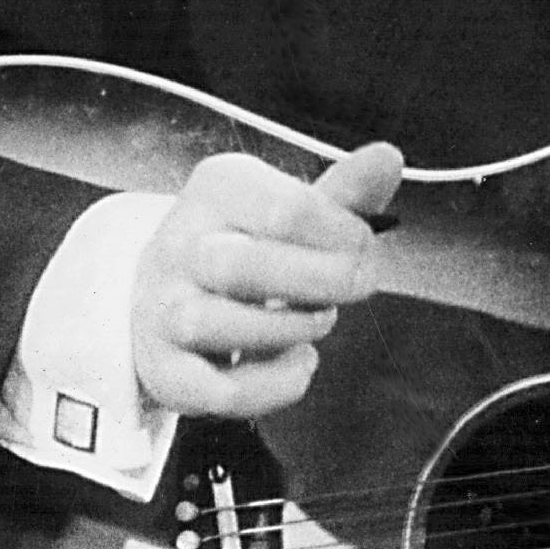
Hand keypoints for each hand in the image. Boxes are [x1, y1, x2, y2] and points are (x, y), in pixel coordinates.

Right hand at [130, 142, 402, 418]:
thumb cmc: (248, 244)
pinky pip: (217, 390)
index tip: (365, 250)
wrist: (168, 290)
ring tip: (316, 319)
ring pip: (221, 327)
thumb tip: (388, 158)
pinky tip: (299, 362)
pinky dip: (274, 385)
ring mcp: (161, 308)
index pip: (286, 210)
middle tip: (355, 286)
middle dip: (321, 283)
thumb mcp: (293, 207)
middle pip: (244, 267)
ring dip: (291, 330)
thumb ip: (345, 192)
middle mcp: (179, 245)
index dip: (344, 237)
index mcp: (219, 189)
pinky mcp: (164, 369)